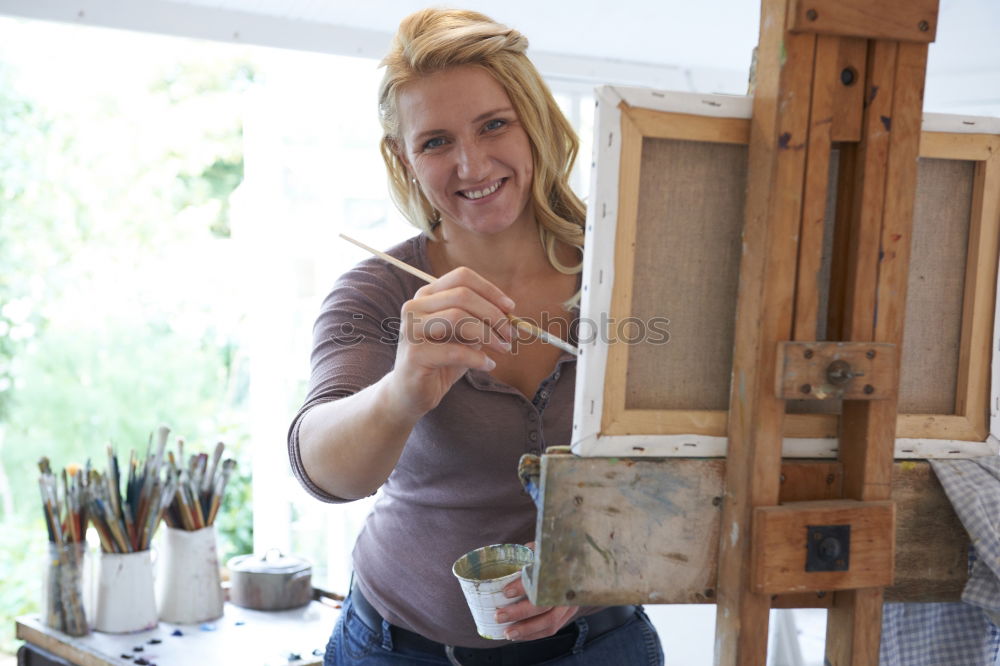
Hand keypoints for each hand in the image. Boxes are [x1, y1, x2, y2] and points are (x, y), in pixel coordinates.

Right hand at [387, 266, 514, 416]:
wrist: (411, 393)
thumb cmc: (441, 361)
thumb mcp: (463, 335)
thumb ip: (480, 320)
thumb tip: (509, 313)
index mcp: (427, 295)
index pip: (461, 277)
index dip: (490, 290)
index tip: (510, 308)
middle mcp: (415, 307)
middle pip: (462, 295)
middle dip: (493, 314)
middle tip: (510, 333)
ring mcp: (411, 329)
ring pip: (457, 317)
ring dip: (488, 334)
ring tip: (503, 349)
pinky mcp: (414, 355)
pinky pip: (455, 351)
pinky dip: (478, 359)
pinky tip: (488, 365)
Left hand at [494, 542, 576, 640]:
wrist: (577, 563)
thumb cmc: (554, 556)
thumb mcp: (542, 549)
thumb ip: (528, 553)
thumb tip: (506, 559)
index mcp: (560, 569)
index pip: (541, 580)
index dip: (522, 587)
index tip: (506, 592)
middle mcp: (567, 589)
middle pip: (544, 605)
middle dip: (519, 613)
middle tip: (499, 616)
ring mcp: (569, 604)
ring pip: (549, 622)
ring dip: (526, 630)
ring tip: (507, 633)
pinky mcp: (568, 615)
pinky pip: (552, 629)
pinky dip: (534, 634)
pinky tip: (518, 635)